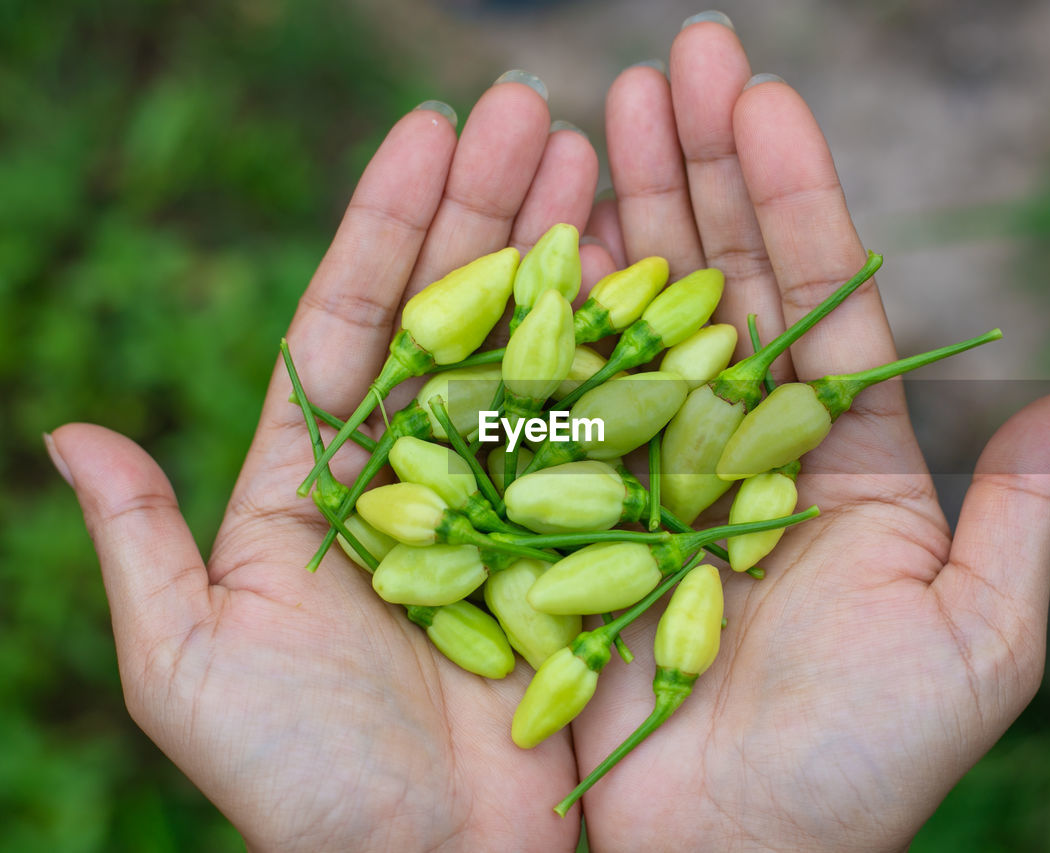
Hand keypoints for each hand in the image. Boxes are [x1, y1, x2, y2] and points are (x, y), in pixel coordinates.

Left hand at [48, 76, 605, 850]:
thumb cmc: (306, 789)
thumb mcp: (191, 670)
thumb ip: (141, 550)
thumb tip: (71, 431)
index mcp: (324, 486)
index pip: (352, 326)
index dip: (386, 227)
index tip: (426, 128)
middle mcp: (423, 479)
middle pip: (454, 319)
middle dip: (486, 211)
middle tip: (530, 111)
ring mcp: (513, 505)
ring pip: (536, 357)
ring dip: (562, 257)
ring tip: (593, 159)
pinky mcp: (587, 545)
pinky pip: (606, 438)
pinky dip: (627, 358)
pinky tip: (650, 277)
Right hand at [567, 20, 1049, 851]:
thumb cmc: (862, 770)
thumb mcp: (975, 647)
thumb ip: (1020, 520)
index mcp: (838, 464)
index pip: (815, 300)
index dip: (791, 195)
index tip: (762, 92)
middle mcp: (738, 452)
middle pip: (718, 285)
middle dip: (697, 171)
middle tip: (672, 61)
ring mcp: (646, 476)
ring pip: (634, 321)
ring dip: (620, 214)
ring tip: (600, 110)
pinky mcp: (566, 518)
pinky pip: (557, 403)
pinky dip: (546, 318)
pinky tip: (537, 229)